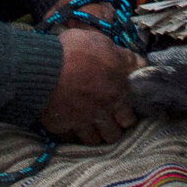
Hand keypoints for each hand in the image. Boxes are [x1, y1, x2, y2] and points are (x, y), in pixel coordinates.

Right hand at [41, 11, 139, 144]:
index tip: (123, 114)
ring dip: (93, 135)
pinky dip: (70, 134)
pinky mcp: (60, 126)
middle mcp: (101, 112)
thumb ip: (125, 58)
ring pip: (93, 141)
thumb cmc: (77, 52)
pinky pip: (69, 138)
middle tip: (107, 122)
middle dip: (111, 130)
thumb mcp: (105, 45)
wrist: (44, 66)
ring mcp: (81, 122)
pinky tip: (70, 126)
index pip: (129, 118)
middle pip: (112, 135)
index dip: (127, 117)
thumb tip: (141, 64)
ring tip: (91, 128)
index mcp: (117, 94)